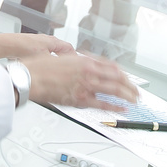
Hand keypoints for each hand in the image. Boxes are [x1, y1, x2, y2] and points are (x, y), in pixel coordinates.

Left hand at [0, 33, 74, 64]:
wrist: (8, 45)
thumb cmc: (25, 49)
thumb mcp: (44, 60)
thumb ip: (55, 66)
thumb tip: (62, 75)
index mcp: (52, 42)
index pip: (69, 48)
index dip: (74, 56)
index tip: (77, 62)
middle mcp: (46, 40)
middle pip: (59, 49)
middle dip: (64, 58)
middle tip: (67, 66)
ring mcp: (37, 42)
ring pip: (49, 50)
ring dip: (52, 58)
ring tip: (53, 67)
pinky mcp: (29, 45)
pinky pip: (40, 52)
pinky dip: (42, 59)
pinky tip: (38, 66)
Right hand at [22, 52, 138, 109]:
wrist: (29, 78)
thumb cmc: (39, 68)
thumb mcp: (59, 57)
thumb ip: (74, 61)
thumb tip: (79, 62)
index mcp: (84, 61)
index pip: (110, 66)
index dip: (122, 73)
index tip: (126, 77)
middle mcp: (88, 72)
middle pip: (117, 78)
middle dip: (130, 85)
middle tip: (136, 90)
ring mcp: (85, 86)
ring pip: (114, 90)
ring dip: (127, 95)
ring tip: (135, 100)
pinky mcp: (80, 99)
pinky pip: (102, 104)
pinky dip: (114, 107)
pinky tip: (122, 109)